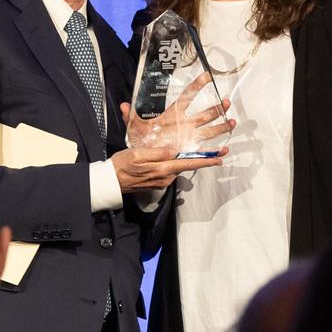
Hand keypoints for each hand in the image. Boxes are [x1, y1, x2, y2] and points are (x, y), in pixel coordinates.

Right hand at [110, 145, 227, 191]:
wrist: (111, 181)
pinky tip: (174, 157)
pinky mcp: (158, 181)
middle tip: (220, 153)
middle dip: (203, 159)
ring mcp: (162, 181)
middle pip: (188, 165)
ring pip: (179, 167)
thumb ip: (157, 153)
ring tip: (197, 152)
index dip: (206, 161)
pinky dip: (176, 163)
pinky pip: (171, 170)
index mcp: (162, 169)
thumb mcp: (137, 154)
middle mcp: (166, 177)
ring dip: (188, 160)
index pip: (189, 163)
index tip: (220, 159)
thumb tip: (174, 150)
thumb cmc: (122, 165)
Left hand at [121, 72, 234, 149]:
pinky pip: (206, 150)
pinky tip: (225, 150)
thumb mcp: (134, 128)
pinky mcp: (191, 149)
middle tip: (226, 102)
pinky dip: (216, 151)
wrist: (144, 157)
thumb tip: (123, 105)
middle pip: (204, 114)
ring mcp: (190, 136)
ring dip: (222, 125)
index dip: (197, 86)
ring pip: (210, 129)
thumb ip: (129, 116)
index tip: (207, 76)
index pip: (187, 97)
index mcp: (173, 114)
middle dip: (216, 108)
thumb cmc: (141, 140)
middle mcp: (185, 123)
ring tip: (232, 121)